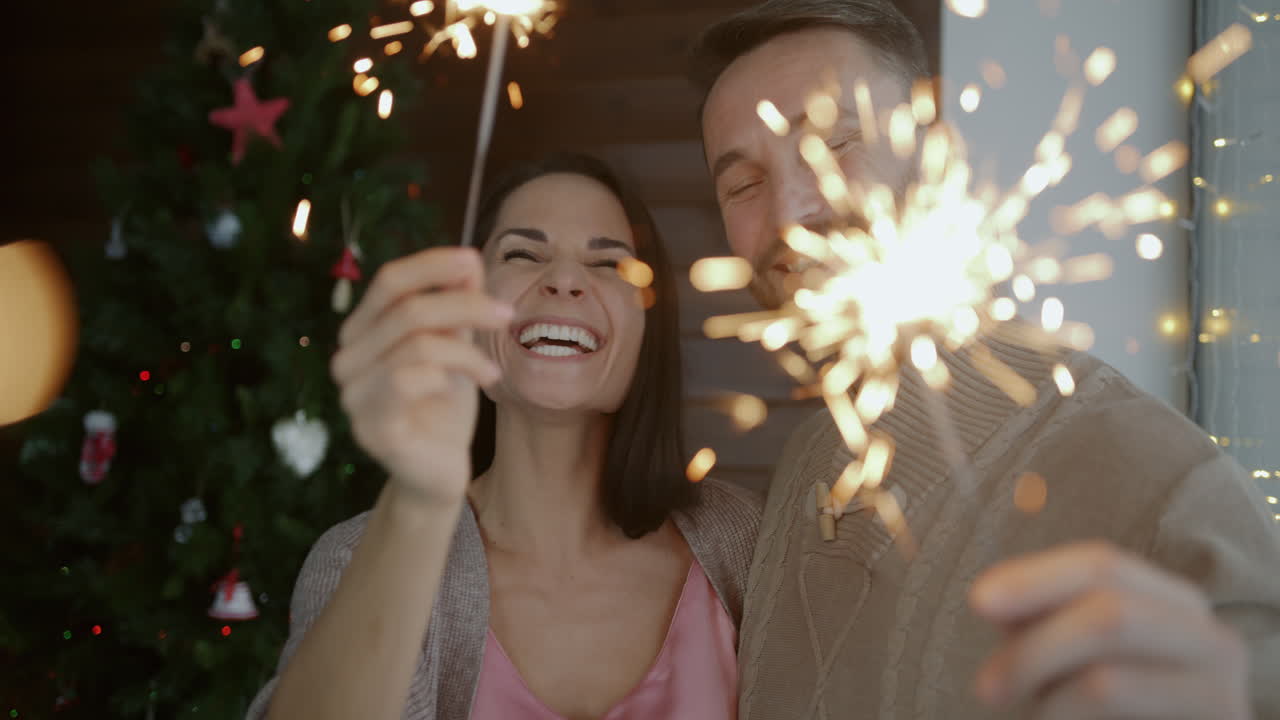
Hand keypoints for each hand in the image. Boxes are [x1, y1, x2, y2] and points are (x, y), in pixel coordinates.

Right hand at [331, 247, 512, 504]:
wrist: (439, 471)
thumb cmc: (444, 405)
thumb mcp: (455, 346)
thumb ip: (456, 305)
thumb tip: (469, 258)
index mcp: (363, 332)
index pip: (388, 281)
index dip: (430, 265)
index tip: (472, 259)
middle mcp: (347, 360)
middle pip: (407, 310)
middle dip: (465, 306)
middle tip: (507, 314)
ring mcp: (353, 396)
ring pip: (415, 345)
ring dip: (466, 351)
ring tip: (491, 370)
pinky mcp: (370, 428)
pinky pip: (406, 381)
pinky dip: (449, 376)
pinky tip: (474, 386)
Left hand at [969, 540, 1250, 719]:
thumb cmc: (1108, 715)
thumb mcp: (1067, 659)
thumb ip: (1041, 622)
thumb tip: (994, 596)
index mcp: (1175, 604)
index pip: (1102, 564)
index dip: (1035, 577)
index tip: (978, 601)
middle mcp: (1213, 639)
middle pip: (1109, 612)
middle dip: (1033, 649)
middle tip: (987, 690)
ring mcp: (1224, 692)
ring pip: (1106, 678)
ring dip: (1048, 699)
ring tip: (1031, 717)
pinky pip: (1113, 710)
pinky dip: (1065, 719)